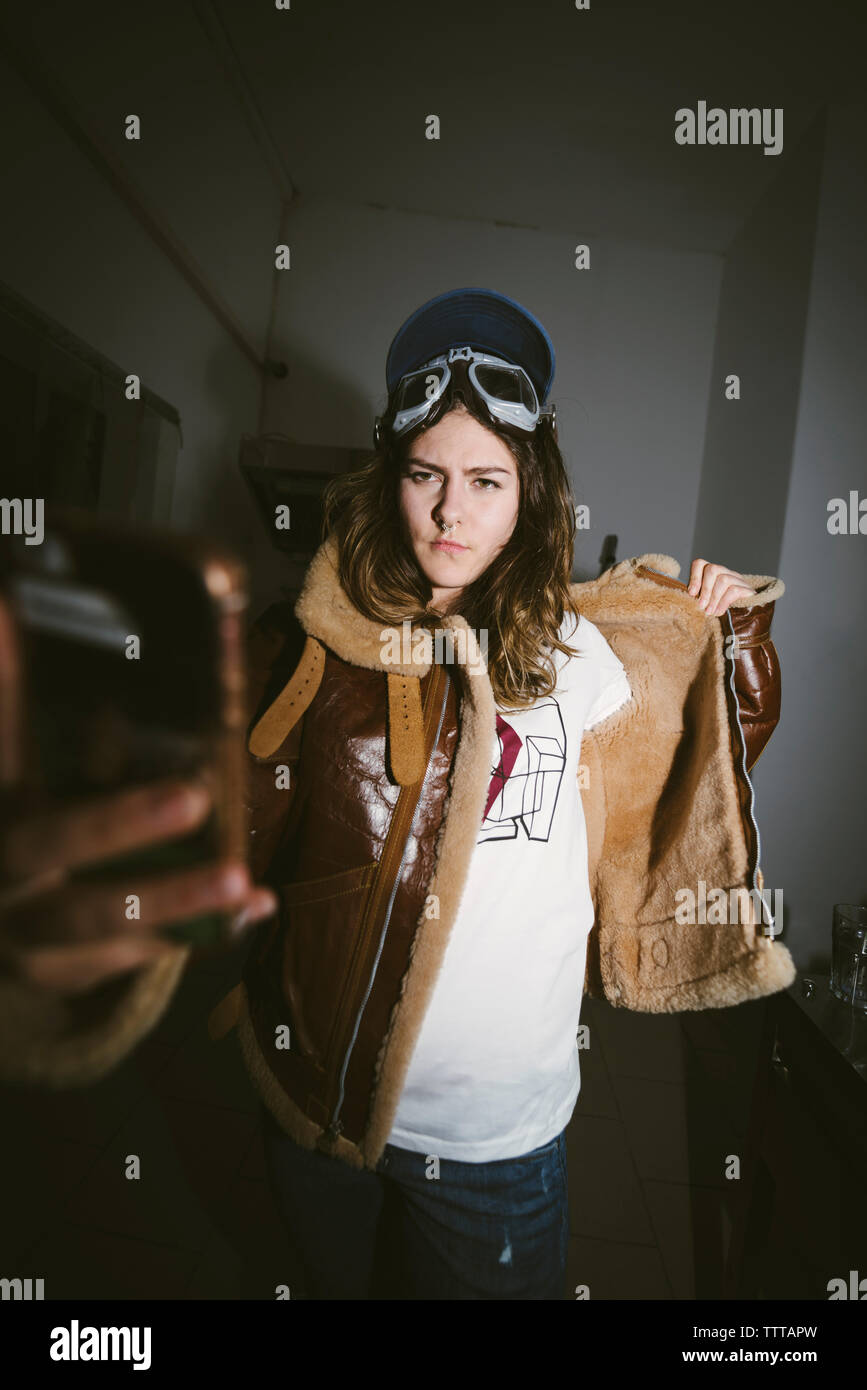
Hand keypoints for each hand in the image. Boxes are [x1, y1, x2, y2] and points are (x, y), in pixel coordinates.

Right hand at [0, 596, 277, 996]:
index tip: (19, 622)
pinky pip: (132, 957)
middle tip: (193, 794)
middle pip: (48, 846)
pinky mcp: (59, 971)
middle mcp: (1, 870)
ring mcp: (22, 930)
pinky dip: (196, 932)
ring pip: (95, 919)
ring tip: (239, 878)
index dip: (6, 690)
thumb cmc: (17, 826)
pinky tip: (254, 905)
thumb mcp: (16, 774)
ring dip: (172, 898)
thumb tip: (11, 607)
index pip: (4, 756)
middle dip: (118, 824)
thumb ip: (13, 704)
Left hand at [686, 559, 756, 617]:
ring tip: (709, 612)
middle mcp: (725, 572)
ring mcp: (737, 579)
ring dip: (714, 598)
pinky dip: (723, 603)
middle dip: (705, 589)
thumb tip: (685, 598)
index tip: (692, 594)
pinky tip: (719, 613)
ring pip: (723, 579)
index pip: (700, 563)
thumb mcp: (706, 602)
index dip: (694, 577)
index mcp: (713, 574)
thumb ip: (697, 597)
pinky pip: (734, 590)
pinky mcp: (747, 589)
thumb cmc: (720, 610)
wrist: (745, 617)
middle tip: (701, 606)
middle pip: (712, 569)